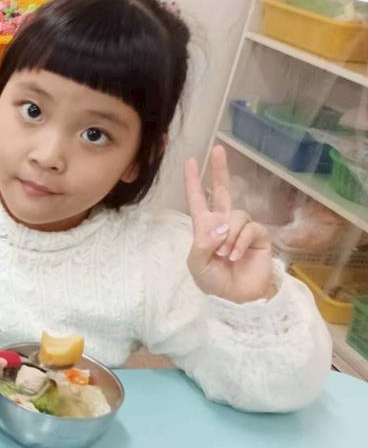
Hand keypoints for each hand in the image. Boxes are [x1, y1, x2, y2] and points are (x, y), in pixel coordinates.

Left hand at [184, 145, 274, 303]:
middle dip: (220, 170)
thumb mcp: (197, 263)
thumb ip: (204, 242)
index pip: (197, 199)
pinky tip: (235, 256)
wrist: (236, 298)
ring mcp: (242, 228)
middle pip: (222, 191)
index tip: (190, 161)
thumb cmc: (213, 281)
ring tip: (225, 256)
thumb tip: (222, 224)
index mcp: (205, 227)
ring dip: (228, 237)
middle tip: (219, 149)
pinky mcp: (258, 236)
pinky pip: (249, 228)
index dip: (193, 181)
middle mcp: (224, 223)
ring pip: (236, 216)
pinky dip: (239, 242)